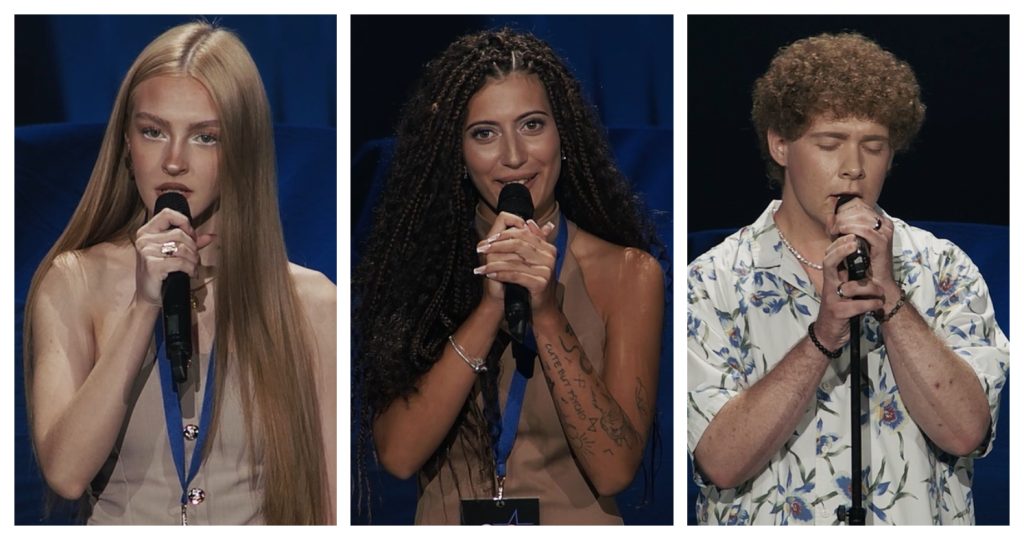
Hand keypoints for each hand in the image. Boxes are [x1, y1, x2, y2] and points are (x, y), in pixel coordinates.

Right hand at [133, 208, 213, 305]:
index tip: (191, 236)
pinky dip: (190, 268)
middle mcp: (144, 239)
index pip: (167, 213)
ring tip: (193, 267)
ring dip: (193, 259)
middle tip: (195, 258)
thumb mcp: (175, 253)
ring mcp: (146, 252)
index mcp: (147, 231)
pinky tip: (190, 273)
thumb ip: (192, 242)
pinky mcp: (152, 265)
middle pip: (179, 234)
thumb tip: (212, 236)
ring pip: (182, 248)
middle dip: (193, 247)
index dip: (184, 222)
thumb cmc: (161, 273)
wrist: (149, 296)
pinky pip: (180, 262)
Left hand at [475, 212, 556, 313]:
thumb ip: (532, 239)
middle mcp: (549, 256)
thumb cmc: (534, 283)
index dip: (503, 235)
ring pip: (514, 261)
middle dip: (496, 246)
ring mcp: (546, 270)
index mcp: (548, 247)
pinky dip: (501, 275)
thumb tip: (529, 222)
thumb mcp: (533, 259)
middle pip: (518, 245)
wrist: (541, 308)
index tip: (488, 240)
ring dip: (494, 264)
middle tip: (481, 250)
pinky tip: (490, 275)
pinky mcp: (540, 283)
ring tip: (482, 267)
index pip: (523, 234)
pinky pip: (515, 275)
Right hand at [813, 234, 885, 350]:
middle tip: (855, 243)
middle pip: (829, 263)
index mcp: (831, 279)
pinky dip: (872, 305)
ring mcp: (832, 300)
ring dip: (870, 288)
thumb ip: (847, 275)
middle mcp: (829, 286)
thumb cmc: (840, 308)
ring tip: (879, 292)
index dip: (839, 245)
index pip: (829, 256)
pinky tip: (877, 306)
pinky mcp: (839, 313)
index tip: (852, 236)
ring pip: (851, 286)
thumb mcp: (841, 289)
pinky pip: (859, 305)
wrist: (828, 334)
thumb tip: (862, 256)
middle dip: (841, 251)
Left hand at [828, 199, 895, 286]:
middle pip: (860, 209)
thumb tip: (830, 217)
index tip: (832, 220)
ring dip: (844, 221)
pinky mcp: (883, 242)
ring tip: (834, 229)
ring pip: (861, 217)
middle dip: (843, 215)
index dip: (844, 210)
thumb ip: (843, 228)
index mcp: (879, 221)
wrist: (875, 281)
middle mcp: (884, 224)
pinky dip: (850, 229)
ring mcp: (885, 232)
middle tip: (832, 225)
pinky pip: (865, 230)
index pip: (860, 206)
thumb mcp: (851, 240)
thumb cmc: (861, 262)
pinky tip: (840, 231)